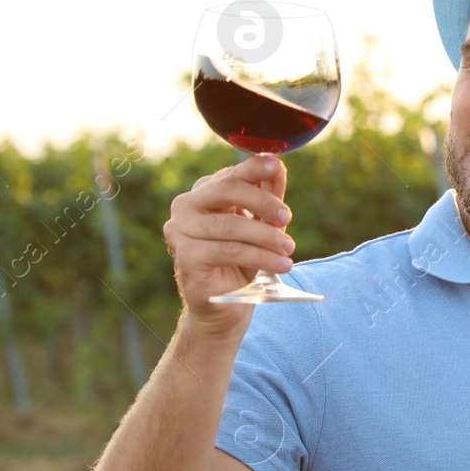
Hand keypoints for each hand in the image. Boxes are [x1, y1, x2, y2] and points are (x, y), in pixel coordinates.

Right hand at [163, 154, 294, 336]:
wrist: (225, 305)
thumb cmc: (242, 260)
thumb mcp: (260, 224)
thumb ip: (267, 196)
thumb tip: (278, 165)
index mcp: (204, 192)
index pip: (230, 174)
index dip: (254, 168)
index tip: (277, 166)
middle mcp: (186, 206)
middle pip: (226, 190)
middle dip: (262, 201)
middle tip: (287, 217)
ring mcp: (180, 230)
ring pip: (230, 225)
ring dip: (266, 236)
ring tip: (289, 249)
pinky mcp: (186, 256)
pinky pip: (228, 251)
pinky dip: (260, 257)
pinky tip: (280, 264)